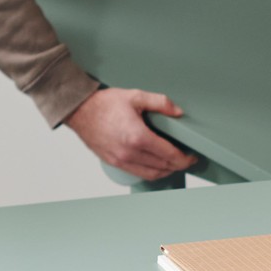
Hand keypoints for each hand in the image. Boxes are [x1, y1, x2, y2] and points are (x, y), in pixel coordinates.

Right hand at [65, 88, 197, 180]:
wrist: (78, 110)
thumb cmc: (103, 103)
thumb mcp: (135, 96)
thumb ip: (160, 103)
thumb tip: (178, 112)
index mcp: (137, 136)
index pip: (169, 155)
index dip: (185, 158)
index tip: (192, 156)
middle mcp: (129, 152)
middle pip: (163, 167)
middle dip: (179, 165)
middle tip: (187, 159)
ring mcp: (121, 160)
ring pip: (152, 174)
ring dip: (166, 171)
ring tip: (174, 163)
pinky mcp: (114, 162)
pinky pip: (138, 173)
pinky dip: (152, 172)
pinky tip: (157, 165)